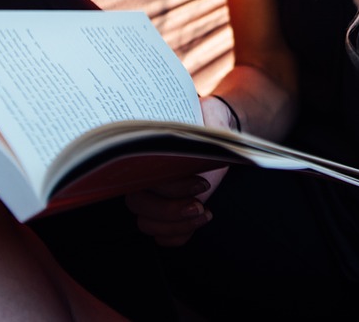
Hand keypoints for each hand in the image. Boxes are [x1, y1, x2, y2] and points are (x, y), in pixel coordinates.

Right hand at [123, 95, 232, 246]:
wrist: (217, 130)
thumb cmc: (205, 125)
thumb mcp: (201, 123)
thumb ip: (194, 131)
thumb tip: (191, 142)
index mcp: (143, 153)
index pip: (143, 179)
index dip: (172, 188)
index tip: (202, 183)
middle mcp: (142, 177)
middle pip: (140, 207)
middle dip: (172, 211)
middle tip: (200, 205)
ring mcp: (153, 198)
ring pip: (147, 224)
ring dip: (178, 225)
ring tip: (205, 213)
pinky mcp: (166, 213)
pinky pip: (159, 236)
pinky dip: (178, 235)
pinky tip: (200, 220)